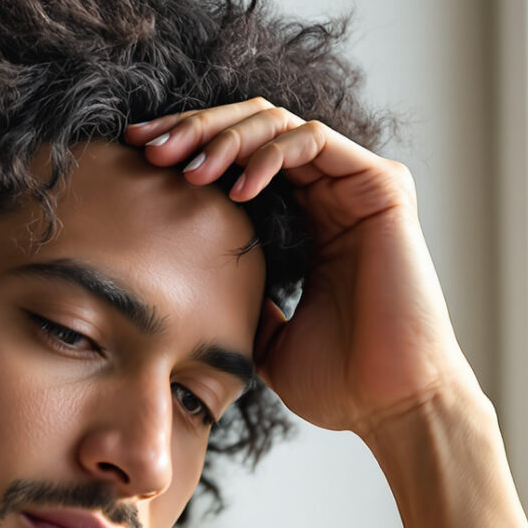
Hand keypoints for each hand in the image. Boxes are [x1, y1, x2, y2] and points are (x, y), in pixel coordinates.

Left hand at [122, 99, 478, 443]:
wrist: (392, 407)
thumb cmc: (341, 384)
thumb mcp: (266, 340)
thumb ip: (241, 301)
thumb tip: (196, 287)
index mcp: (307, 220)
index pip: (240, 157)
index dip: (187, 148)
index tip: (135, 160)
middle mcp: (333, 193)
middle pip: (253, 124)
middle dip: (194, 129)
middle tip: (146, 149)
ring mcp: (358, 185)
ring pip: (278, 120)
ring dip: (224, 136)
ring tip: (186, 169)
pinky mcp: (381, 186)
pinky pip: (313, 138)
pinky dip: (268, 153)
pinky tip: (236, 187)